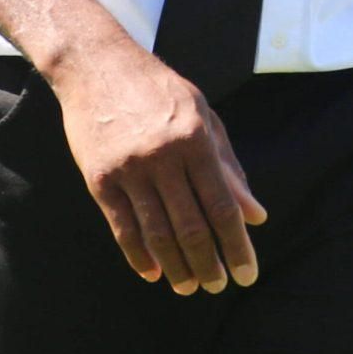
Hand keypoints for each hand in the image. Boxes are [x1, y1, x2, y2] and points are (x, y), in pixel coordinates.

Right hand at [50, 41, 266, 294]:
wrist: (97, 65)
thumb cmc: (159, 90)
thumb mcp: (203, 116)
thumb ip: (229, 168)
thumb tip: (255, 216)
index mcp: (194, 140)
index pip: (222, 206)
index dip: (236, 245)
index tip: (246, 273)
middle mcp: (162, 157)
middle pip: (190, 226)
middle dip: (208, 263)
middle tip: (218, 286)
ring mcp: (128, 170)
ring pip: (157, 233)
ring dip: (176, 267)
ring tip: (189, 288)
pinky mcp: (100, 179)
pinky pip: (123, 228)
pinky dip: (139, 256)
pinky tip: (154, 273)